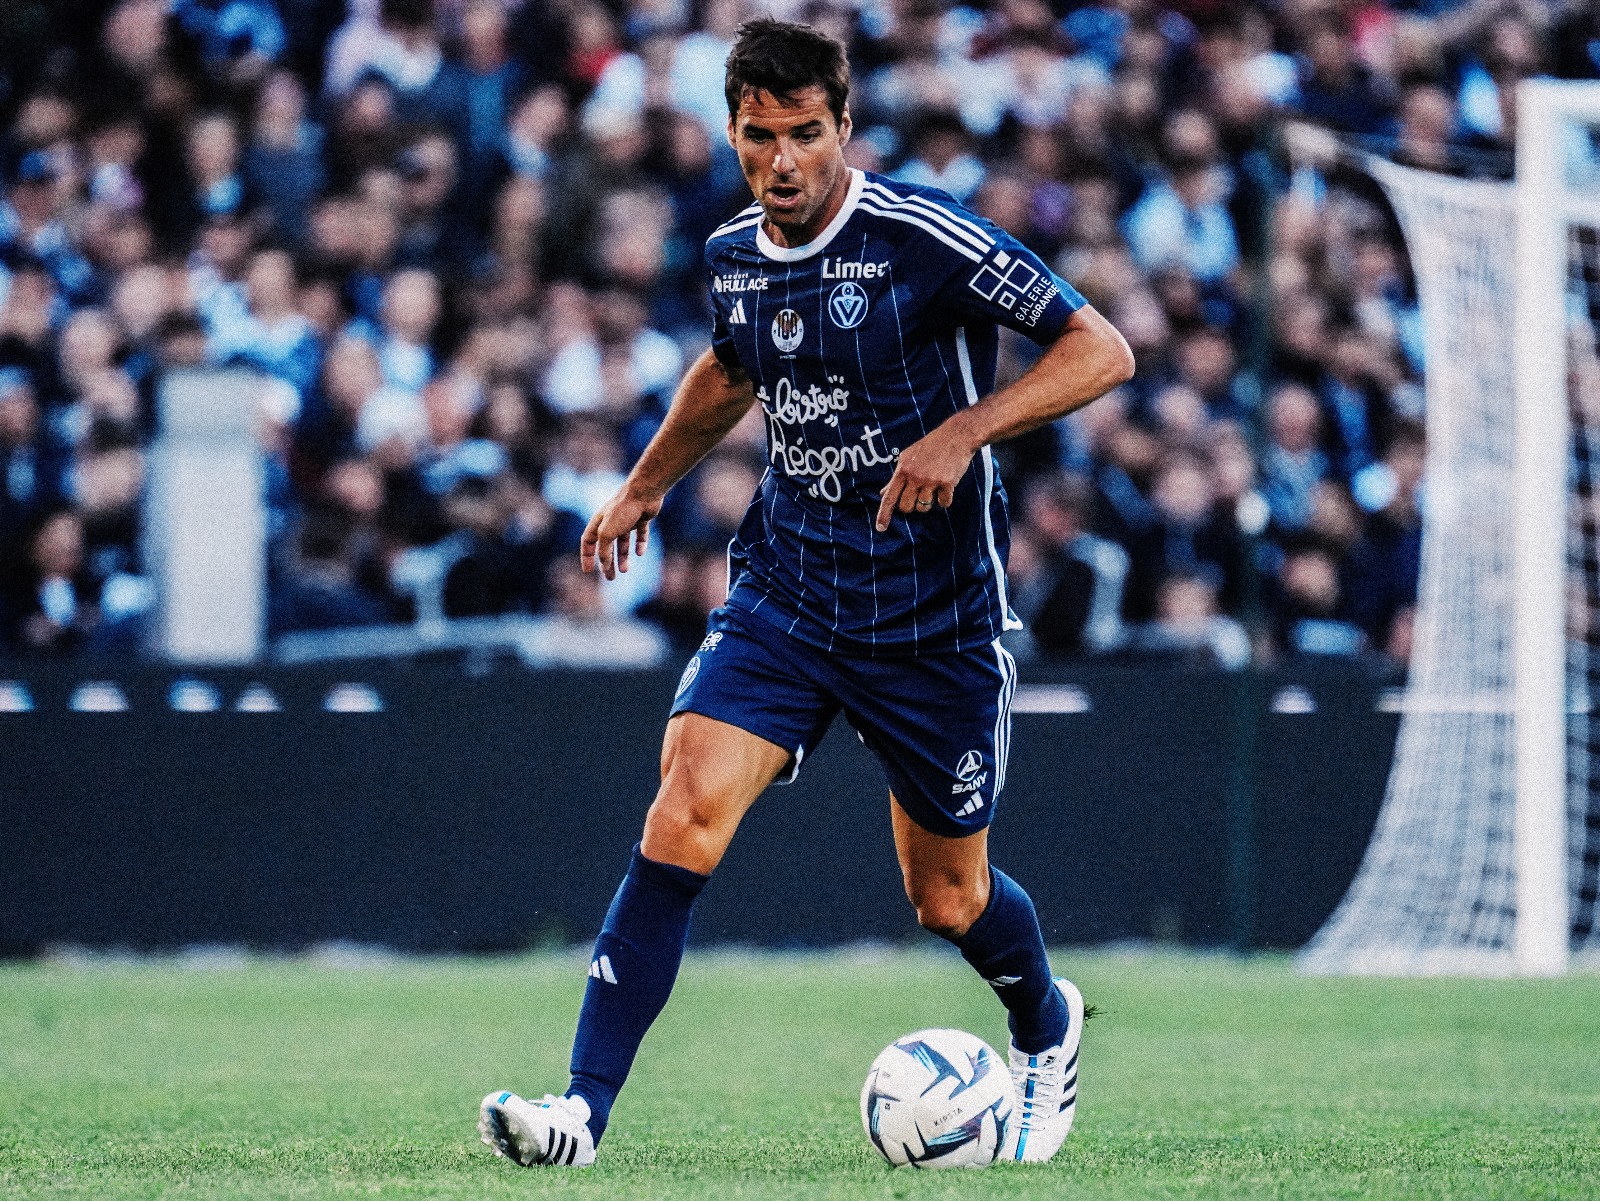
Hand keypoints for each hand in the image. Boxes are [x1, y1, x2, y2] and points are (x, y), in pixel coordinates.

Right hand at [581, 484, 662, 579]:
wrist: (644, 493)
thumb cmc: (622, 511)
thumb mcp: (607, 533)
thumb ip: (604, 550)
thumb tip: (604, 564)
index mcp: (598, 523)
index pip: (588, 541)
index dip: (587, 556)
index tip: (588, 571)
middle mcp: (610, 521)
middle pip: (606, 546)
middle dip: (607, 563)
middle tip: (610, 578)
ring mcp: (626, 519)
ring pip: (623, 542)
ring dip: (622, 556)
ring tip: (625, 570)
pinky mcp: (641, 518)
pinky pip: (640, 534)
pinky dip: (639, 544)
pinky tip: (640, 553)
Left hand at [874, 417, 977, 531]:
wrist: (956, 435)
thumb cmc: (931, 446)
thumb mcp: (908, 457)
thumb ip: (897, 477)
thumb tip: (883, 493)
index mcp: (903, 470)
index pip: (889, 497)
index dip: (884, 514)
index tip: (880, 528)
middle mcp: (915, 476)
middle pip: (906, 507)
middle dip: (911, 506)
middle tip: (919, 495)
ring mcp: (931, 480)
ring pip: (923, 508)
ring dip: (928, 503)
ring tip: (933, 488)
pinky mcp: (947, 483)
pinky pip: (943, 503)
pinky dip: (944, 500)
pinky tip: (946, 488)